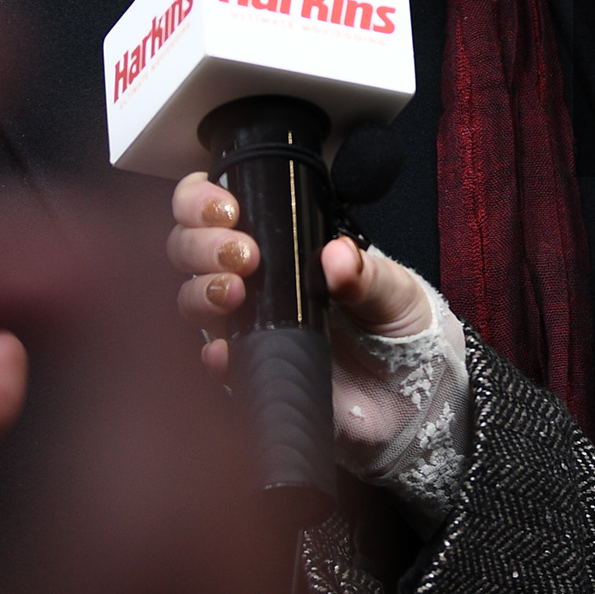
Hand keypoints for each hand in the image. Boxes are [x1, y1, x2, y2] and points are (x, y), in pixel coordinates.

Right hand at [166, 171, 427, 374]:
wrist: (406, 392)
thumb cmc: (394, 326)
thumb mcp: (392, 290)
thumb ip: (367, 272)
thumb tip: (338, 255)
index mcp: (277, 243)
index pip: (215, 208)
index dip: (202, 201)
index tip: (229, 210)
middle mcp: (249, 279)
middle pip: (187, 247)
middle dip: (201, 243)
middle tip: (242, 254)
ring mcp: (243, 324)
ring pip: (190, 298)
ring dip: (201, 291)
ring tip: (234, 293)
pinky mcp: (247, 369)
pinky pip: (213, 361)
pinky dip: (213, 354)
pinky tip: (224, 351)